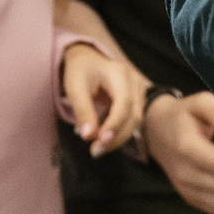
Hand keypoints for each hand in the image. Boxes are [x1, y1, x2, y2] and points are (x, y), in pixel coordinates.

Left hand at [61, 37, 148, 155]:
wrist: (87, 61)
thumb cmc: (80, 72)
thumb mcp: (75, 88)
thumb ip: (83, 111)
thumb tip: (88, 137)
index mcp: (118, 73)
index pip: (124, 103)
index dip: (114, 125)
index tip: (100, 142)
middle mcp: (134, 81)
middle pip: (134, 114)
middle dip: (117, 137)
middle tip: (96, 151)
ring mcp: (139, 90)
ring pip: (136, 120)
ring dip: (118, 137)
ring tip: (97, 147)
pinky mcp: (137, 99)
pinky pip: (132, 120)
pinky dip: (118, 131)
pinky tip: (102, 135)